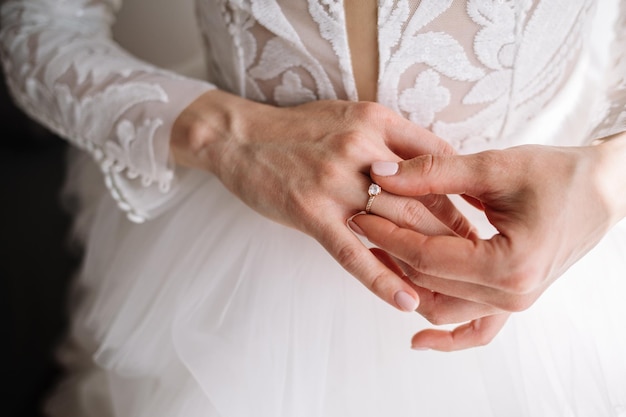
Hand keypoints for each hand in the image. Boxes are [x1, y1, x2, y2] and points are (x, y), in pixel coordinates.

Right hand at [171, 90, 474, 311]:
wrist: (238, 136)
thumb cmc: (297, 129)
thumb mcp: (350, 117)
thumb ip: (390, 138)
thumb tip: (428, 168)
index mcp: (377, 122)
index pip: (437, 160)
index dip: (462, 193)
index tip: (478, 218)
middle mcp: (363, 148)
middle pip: (425, 197)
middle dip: (455, 232)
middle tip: (478, 260)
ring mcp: (336, 182)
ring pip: (395, 227)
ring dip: (426, 260)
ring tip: (452, 287)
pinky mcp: (311, 212)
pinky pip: (353, 251)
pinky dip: (381, 278)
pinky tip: (404, 300)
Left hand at [352, 142, 625, 349]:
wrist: (604, 190)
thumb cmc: (559, 175)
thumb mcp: (493, 168)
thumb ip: (433, 173)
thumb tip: (381, 173)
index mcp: (509, 265)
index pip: (426, 256)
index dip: (387, 234)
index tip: (360, 214)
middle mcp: (512, 294)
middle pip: (429, 282)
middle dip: (390, 252)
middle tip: (363, 224)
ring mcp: (514, 302)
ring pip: (443, 307)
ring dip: (408, 285)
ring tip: (378, 258)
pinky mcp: (512, 298)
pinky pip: (476, 329)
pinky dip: (448, 337)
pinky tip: (418, 340)